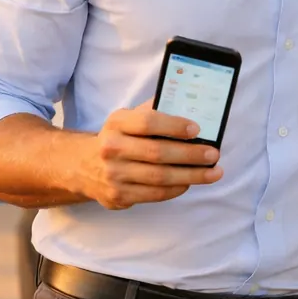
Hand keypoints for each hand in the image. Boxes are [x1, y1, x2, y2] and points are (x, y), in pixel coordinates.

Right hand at [78, 100, 221, 209]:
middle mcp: (111, 148)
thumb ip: (153, 110)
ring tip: (213, 172)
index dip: (174, 126)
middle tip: (213, 154)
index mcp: (116, 123)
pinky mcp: (119, 196)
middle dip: (190, 155)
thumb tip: (188, 102)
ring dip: (191, 175)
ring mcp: (114, 175)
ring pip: (159, 178)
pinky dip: (177, 188)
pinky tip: (190, 181)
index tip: (197, 129)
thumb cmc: (117, 137)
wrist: (83, 166)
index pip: (147, 122)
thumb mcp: (127, 118)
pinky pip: (155, 194)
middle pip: (157, 153)